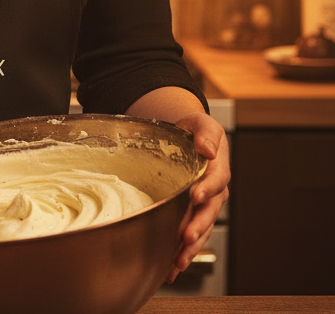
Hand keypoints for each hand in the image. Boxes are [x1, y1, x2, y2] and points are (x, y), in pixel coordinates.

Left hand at [167, 111, 229, 282]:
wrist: (186, 138)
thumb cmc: (194, 131)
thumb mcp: (201, 123)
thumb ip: (206, 132)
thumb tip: (208, 148)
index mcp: (218, 168)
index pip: (216, 181)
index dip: (207, 189)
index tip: (195, 195)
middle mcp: (214, 191)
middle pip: (209, 212)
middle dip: (198, 226)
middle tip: (186, 237)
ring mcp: (204, 205)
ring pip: (201, 229)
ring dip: (191, 246)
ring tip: (178, 261)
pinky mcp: (192, 214)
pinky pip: (190, 234)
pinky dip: (181, 250)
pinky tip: (171, 265)